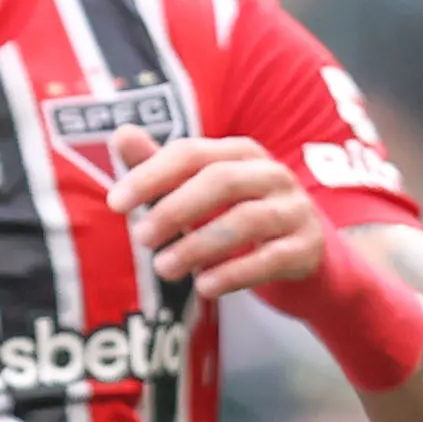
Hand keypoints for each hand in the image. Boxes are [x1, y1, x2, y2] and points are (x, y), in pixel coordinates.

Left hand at [116, 134, 332, 307]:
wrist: (305, 260)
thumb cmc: (238, 221)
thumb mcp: (200, 195)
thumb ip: (162, 169)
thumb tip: (121, 133)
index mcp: (241, 154)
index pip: (192, 153)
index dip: (151, 175)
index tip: (116, 203)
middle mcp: (271, 175)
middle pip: (221, 181)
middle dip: (175, 208)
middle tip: (140, 237)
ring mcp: (294, 211)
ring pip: (248, 220)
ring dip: (199, 245)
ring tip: (164, 268)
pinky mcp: (306, 249)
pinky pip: (271, 259)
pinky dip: (234, 274)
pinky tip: (203, 288)